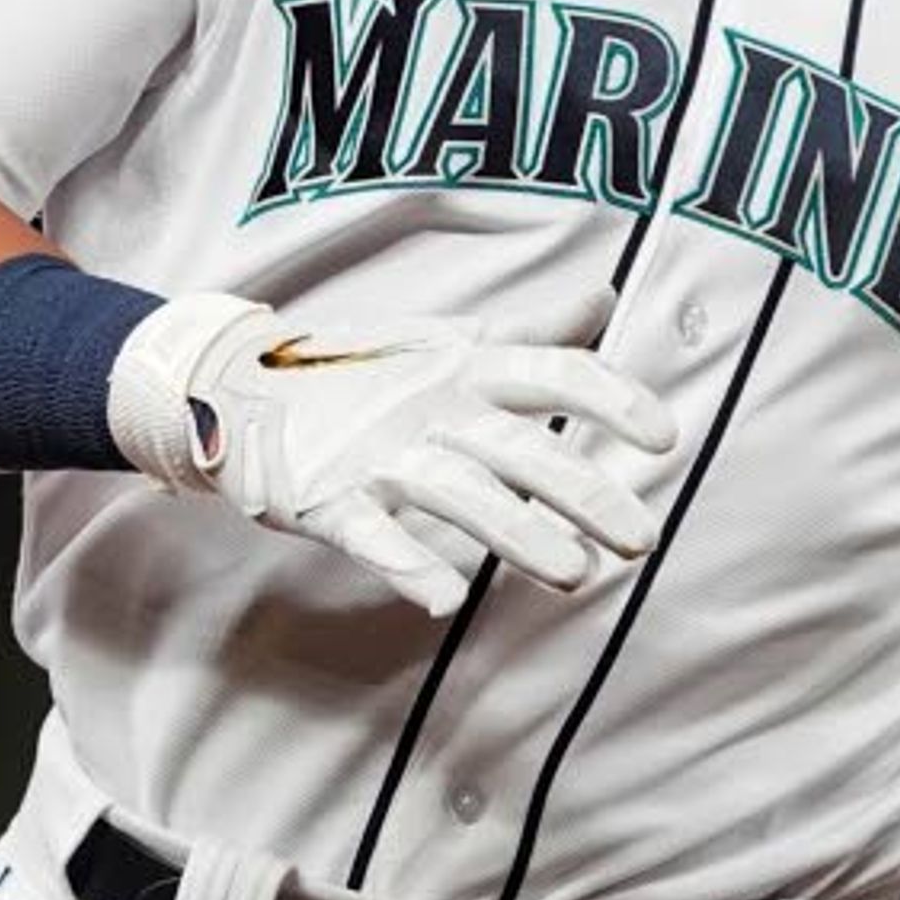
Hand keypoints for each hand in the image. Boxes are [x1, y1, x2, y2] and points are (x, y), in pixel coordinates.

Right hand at [105, 282, 678, 615]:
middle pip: (517, 445)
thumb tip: (604, 299)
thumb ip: (532, 334)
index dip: (610, 399)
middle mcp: (428, 405)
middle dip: (583, 491)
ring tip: (577, 575)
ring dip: (518, 533)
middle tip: (643, 538)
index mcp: (463, 366)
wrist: (233, 385)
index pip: (550, 373)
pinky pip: (371, 534)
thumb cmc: (362, 370)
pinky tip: (443, 600)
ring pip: (458, 492)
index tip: (665, 438)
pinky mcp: (327, 498)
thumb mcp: (449, 341)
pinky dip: (405, 564)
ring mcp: (376, 453)